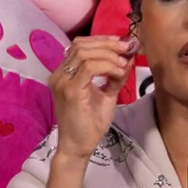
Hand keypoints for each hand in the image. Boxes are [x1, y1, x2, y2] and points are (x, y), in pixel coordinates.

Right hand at [50, 35, 136, 160]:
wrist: (79, 147)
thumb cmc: (90, 124)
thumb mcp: (106, 95)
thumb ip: (114, 76)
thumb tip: (127, 56)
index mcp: (64, 73)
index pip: (79, 45)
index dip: (102, 40)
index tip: (122, 44)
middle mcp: (59, 74)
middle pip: (81, 45)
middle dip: (107, 44)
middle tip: (127, 48)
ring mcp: (62, 81)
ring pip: (85, 53)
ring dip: (109, 55)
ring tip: (123, 64)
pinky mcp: (70, 90)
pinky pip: (89, 67)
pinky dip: (107, 66)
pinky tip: (118, 72)